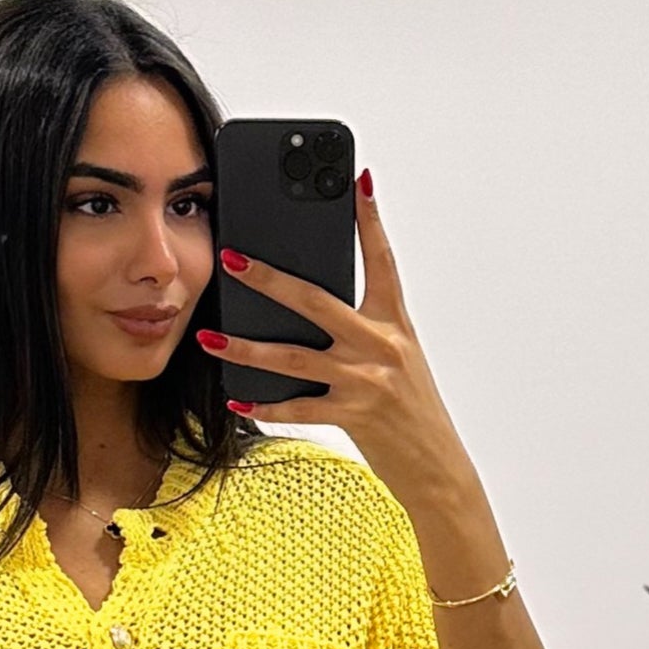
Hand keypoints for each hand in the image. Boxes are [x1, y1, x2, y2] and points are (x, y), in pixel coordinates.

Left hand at [200, 170, 469, 505]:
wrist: (437, 468)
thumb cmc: (413, 412)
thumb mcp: (399, 360)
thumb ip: (365, 330)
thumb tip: (314, 309)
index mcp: (395, 323)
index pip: (381, 260)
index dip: (370, 219)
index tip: (356, 180)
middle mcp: (381, 344)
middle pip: (315, 300)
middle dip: (269, 278)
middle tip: (233, 258)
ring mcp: (366, 379)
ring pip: (294, 356)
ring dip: (246, 346)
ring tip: (210, 337)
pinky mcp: (354, 415)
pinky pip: (299, 407)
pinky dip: (265, 405)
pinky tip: (238, 396)